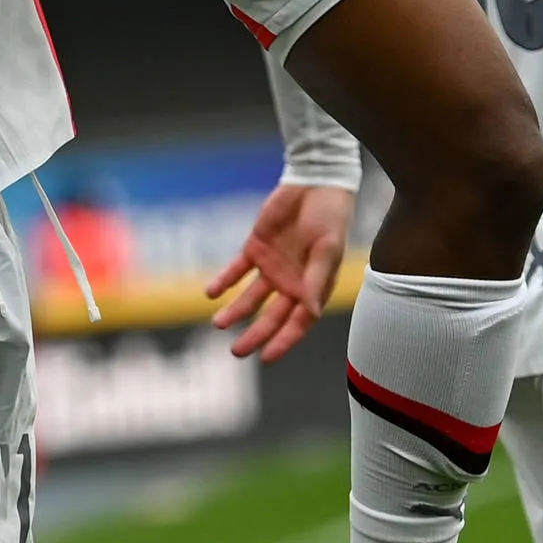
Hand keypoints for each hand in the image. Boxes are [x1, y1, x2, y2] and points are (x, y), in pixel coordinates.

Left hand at [206, 180, 353, 359]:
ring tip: (218, 324)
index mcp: (312, 288)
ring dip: (234, 311)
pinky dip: (224, 282)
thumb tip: (308, 313)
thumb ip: (314, 281)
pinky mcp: (256, 249)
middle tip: (237, 352)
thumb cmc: (331, 218)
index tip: (266, 358)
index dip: (283, 341)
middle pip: (270, 316)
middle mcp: (291, 283)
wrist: (315, 184)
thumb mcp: (327, 250)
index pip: (297, 323)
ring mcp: (272, 267)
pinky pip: (236, 271)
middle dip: (254, 335)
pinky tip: (211, 293)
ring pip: (250, 298)